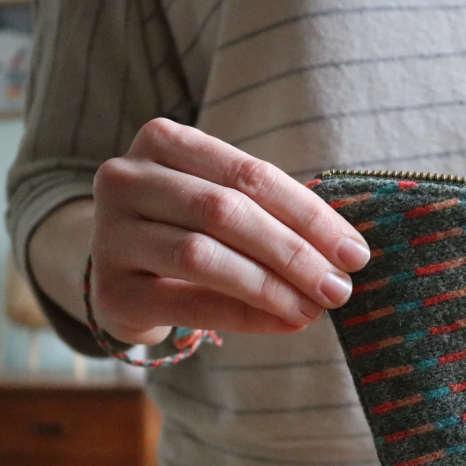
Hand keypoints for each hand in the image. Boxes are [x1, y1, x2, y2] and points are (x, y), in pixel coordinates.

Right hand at [89, 118, 369, 344]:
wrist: (123, 275)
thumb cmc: (188, 229)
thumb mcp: (223, 203)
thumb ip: (273, 213)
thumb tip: (347, 252)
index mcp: (164, 142)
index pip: (250, 175)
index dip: (309, 215)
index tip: (354, 252)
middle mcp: (126, 178)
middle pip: (225, 212)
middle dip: (293, 252)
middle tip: (339, 288)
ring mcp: (111, 233)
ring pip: (203, 255)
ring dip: (270, 286)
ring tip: (315, 308)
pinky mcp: (110, 289)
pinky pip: (188, 302)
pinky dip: (244, 315)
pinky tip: (285, 323)